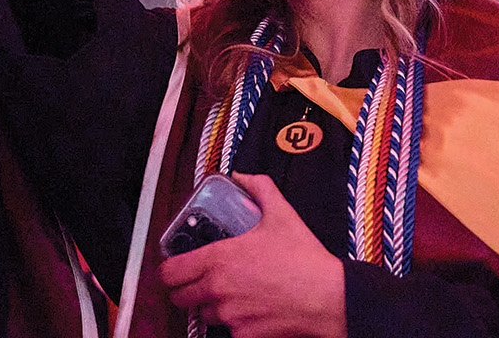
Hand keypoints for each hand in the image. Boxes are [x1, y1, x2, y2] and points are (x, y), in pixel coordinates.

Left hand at [160, 174, 344, 337]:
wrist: (329, 299)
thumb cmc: (305, 261)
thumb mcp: (282, 215)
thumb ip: (259, 189)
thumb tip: (244, 176)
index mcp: (219, 259)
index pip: (169, 272)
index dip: (170, 270)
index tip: (177, 268)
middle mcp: (218, 289)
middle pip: (179, 298)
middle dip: (187, 290)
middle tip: (201, 282)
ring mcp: (229, 316)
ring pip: (204, 315)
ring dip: (212, 307)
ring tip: (232, 295)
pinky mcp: (244, 335)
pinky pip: (229, 331)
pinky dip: (236, 323)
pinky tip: (252, 309)